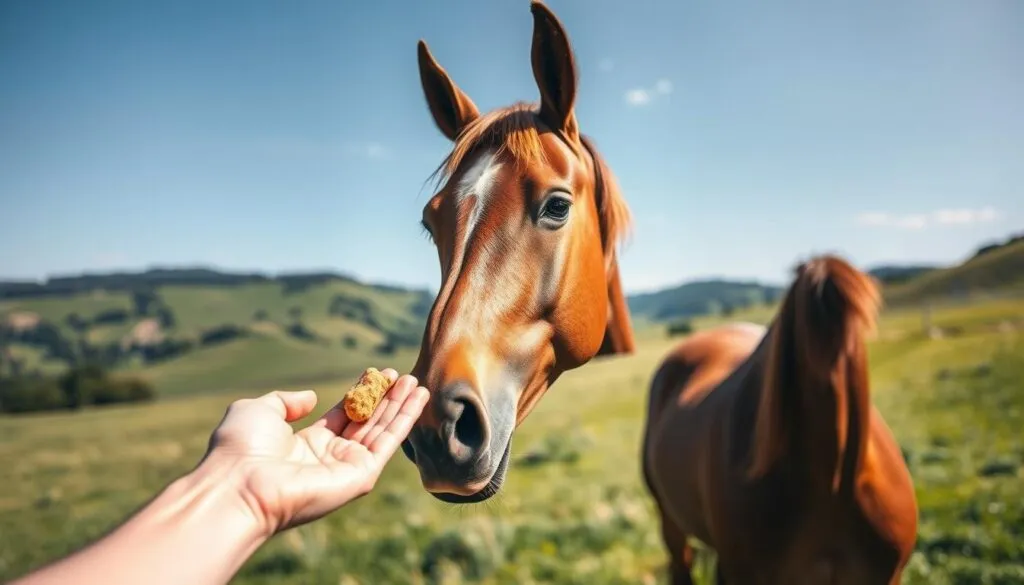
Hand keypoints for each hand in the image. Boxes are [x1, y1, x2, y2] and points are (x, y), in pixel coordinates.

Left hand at [197, 369, 428, 536]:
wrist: (239, 485)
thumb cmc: (240, 449)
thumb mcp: (258, 410)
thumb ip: (286, 402)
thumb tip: (311, 400)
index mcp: (305, 445)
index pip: (343, 415)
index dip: (360, 393)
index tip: (377, 372)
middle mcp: (329, 458)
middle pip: (366, 422)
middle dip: (385, 398)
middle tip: (402, 375)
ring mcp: (346, 468)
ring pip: (381, 431)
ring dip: (400, 406)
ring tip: (415, 381)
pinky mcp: (361, 476)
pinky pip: (388, 443)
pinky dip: (405, 419)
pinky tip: (417, 398)